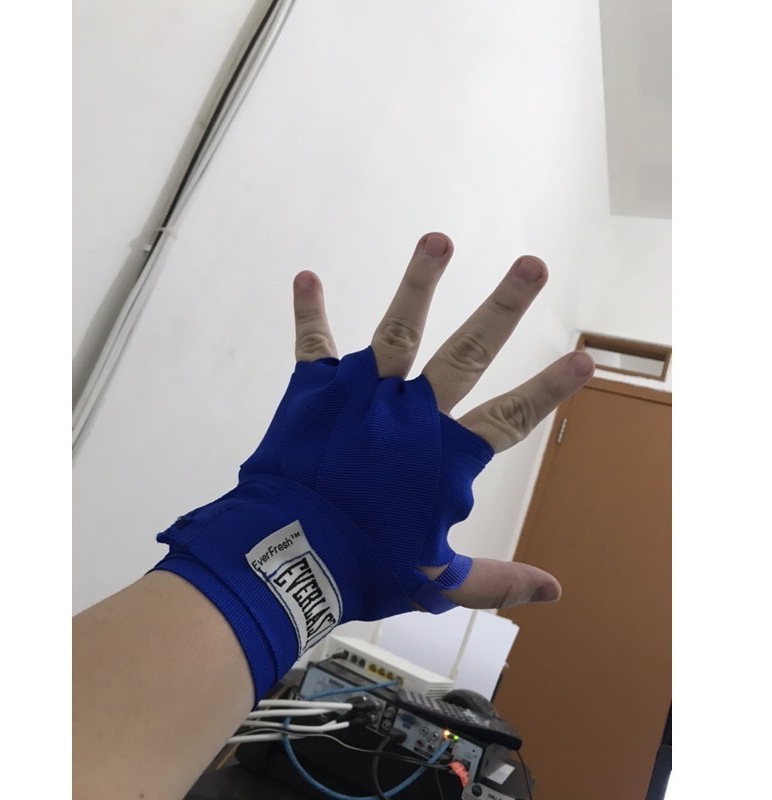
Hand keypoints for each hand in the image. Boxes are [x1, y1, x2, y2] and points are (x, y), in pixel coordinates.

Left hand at [291, 232, 593, 610]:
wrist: (291, 554)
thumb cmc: (365, 565)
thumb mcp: (436, 580)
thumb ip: (495, 580)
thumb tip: (554, 591)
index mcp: (444, 455)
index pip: (511, 416)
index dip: (549, 389)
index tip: (584, 357)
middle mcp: (410, 413)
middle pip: (468, 353)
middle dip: (503, 309)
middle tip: (532, 265)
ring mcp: (363, 395)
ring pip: (399, 330)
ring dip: (419, 283)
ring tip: (438, 238)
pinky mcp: (317, 392)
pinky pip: (314, 344)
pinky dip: (309, 311)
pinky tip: (307, 275)